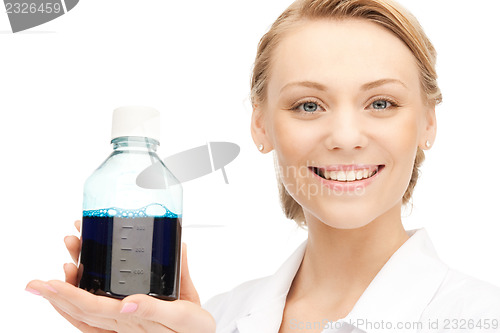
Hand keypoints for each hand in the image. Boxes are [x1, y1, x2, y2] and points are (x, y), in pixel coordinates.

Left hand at [26, 221, 214, 332]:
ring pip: (83, 315)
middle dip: (57, 292)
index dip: (69, 294)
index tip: (50, 281)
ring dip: (63, 296)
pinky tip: (71, 288)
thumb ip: (156, 310)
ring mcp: (121, 325)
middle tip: (37, 279)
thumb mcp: (185, 317)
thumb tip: (129, 303)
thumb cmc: (195, 328)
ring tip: (51, 277)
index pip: (92, 308)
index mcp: (134, 321)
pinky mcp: (124, 322)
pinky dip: (76, 304)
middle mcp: (122, 325)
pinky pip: (91, 320)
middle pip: (80, 310)